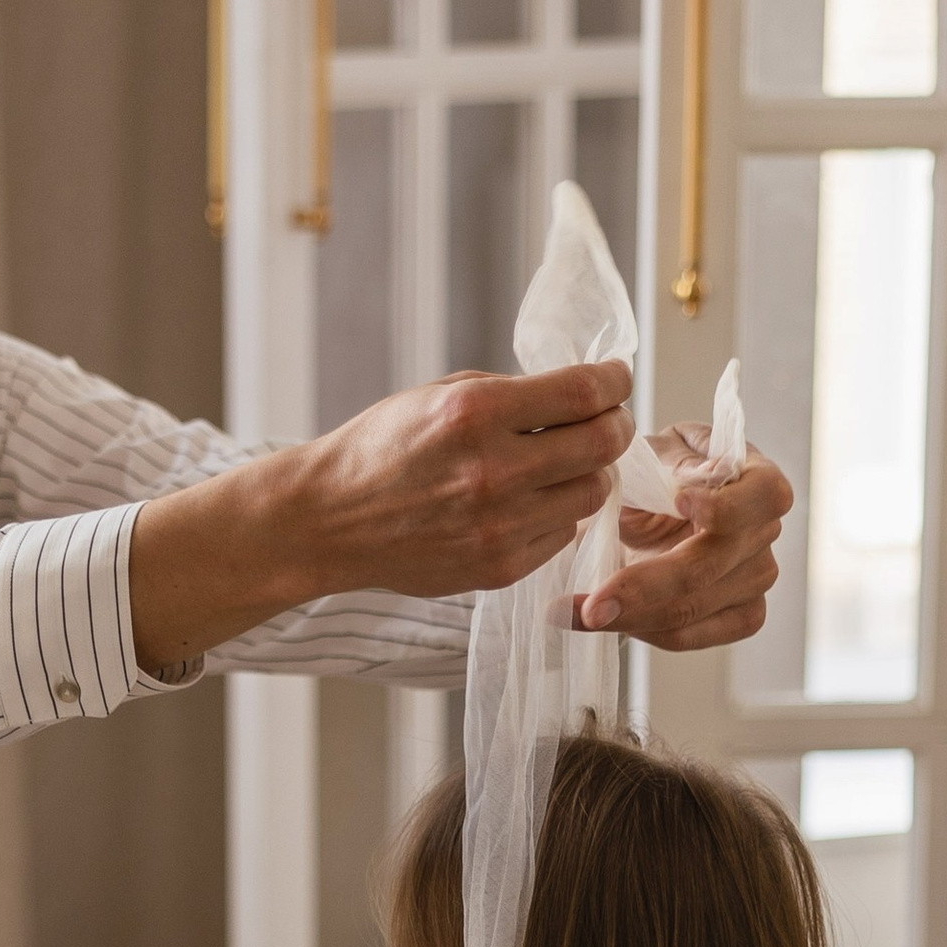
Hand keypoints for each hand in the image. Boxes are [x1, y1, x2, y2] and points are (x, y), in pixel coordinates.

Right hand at [129, 359, 630, 668]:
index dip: (614, 381)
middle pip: (601, 446)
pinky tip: (528, 501)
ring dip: (587, 473)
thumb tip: (580, 394)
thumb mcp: (440, 394)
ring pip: (592, 494)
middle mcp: (493, 471)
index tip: (617, 379)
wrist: (330, 520)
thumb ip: (512, 395)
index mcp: (475, 413)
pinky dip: (557, 513)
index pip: (584, 393)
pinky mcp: (500, 567)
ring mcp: (499, 526)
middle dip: (613, 427)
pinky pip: (563, 533)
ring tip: (562, 463)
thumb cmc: (383, 449)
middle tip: (605, 422)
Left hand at [578, 438, 791, 652]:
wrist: (636, 510)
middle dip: (645, 585)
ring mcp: (755, 578)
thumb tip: (694, 483)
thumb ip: (671, 465)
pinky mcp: (738, 616)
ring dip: (627, 615)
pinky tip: (604, 619)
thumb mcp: (652, 454)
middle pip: (712, 566)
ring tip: (576, 612)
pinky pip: (687, 635)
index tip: (678, 501)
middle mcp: (764, 531)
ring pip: (690, 608)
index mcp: (755, 478)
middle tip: (592, 602)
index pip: (766, 493)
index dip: (726, 504)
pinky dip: (639, 630)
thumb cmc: (650, 473)